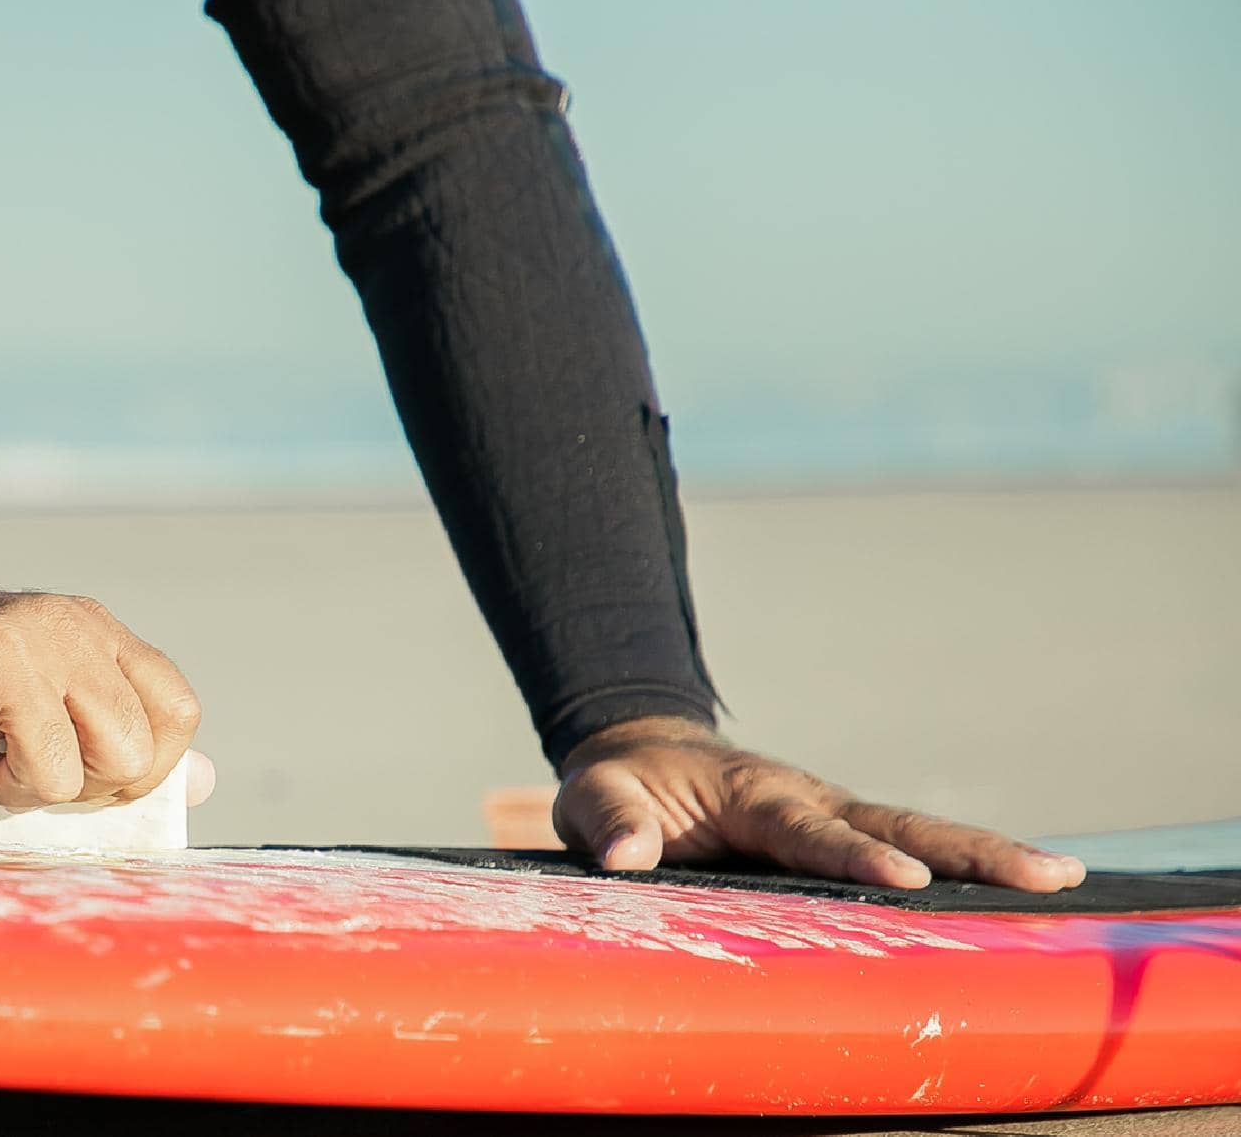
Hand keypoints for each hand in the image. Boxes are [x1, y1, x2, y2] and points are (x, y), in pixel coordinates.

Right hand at [0, 574, 204, 809]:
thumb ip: (114, 732)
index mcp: (92, 629)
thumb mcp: (42, 689)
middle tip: (15, 758)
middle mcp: (58, 630)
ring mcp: (3, 652)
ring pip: (53, 778)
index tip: (91, 774)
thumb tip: (196, 784)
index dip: (145, 769)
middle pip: (128, 755)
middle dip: (72, 786)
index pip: (176, 712)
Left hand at [554, 716, 1085, 891]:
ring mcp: (832, 816)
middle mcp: (808, 799)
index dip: (854, 854)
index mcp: (752, 792)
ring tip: (1062, 880)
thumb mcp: (594, 797)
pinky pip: (907, 850)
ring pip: (918, 833)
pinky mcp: (840, 836)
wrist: (643, 756)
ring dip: (985, 856)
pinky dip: (962, 869)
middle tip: (1048, 873)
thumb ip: (608, 823)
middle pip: (898, 822)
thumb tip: (629, 857)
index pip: (808, 829)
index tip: (907, 877)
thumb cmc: (621, 784)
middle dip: (969, 849)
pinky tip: (1017, 899)